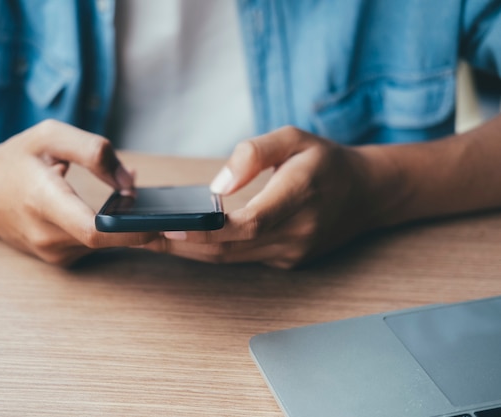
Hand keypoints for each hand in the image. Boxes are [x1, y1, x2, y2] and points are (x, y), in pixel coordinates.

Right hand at [0, 120, 155, 265]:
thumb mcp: (51, 136)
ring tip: (132, 199)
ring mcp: (52, 252)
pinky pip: (95, 245)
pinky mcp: (58, 258)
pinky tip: (112, 210)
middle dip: (141, 227)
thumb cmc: (15, 159)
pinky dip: (110, 229)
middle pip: (107, 241)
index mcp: (43, 200)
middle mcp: (47, 235)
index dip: (130, 232)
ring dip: (125, 225)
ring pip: (105, 244)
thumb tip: (129, 182)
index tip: (161, 225)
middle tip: (174, 218)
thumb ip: (93, 150)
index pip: (92, 230)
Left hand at [142, 126, 373, 267]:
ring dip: (187, 251)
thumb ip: (255, 153)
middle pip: (229, 249)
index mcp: (300, 196)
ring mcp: (291, 253)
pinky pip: (240, 259)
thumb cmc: (325, 161)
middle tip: (136, 234)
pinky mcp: (286, 261)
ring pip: (230, 259)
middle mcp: (297, 233)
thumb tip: (217, 184)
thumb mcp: (295, 137)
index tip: (169, 227)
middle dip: (179, 244)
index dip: (207, 230)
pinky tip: (181, 240)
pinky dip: (209, 250)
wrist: (366, 194)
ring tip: (147, 238)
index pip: (249, 223)